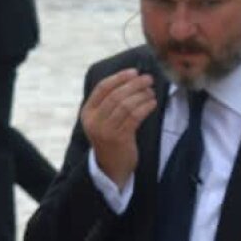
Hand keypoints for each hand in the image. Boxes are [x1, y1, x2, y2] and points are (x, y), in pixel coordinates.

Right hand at [80, 68, 157, 189]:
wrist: (111, 168)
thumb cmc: (111, 140)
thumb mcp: (103, 121)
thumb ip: (109, 104)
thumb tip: (130, 80)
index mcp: (87, 112)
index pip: (102, 88)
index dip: (119, 78)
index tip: (134, 72)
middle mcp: (94, 120)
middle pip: (116, 95)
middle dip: (134, 84)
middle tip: (149, 79)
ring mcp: (106, 130)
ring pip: (126, 105)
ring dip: (142, 95)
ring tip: (152, 92)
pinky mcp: (120, 138)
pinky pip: (134, 117)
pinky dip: (145, 107)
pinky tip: (153, 103)